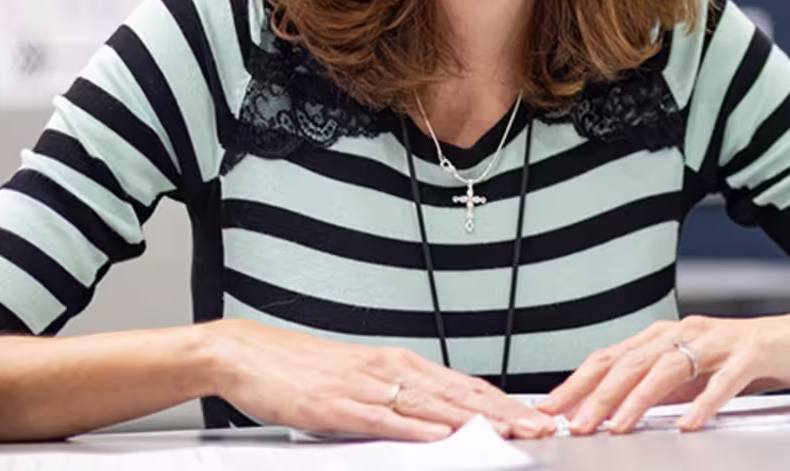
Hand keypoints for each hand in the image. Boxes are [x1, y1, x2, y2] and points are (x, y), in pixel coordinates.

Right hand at [206, 320, 555, 440]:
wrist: (250, 355)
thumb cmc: (304, 370)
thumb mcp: (363, 379)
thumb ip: (402, 398)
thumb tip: (441, 419)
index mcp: (400, 362)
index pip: (464, 386)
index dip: (504, 402)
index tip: (536, 415)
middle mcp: (390, 369)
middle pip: (460, 395)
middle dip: (504, 413)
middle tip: (540, 426)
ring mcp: (365, 387)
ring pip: (432, 405)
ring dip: (475, 421)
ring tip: (510, 431)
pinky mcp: (337, 406)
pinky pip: (384, 418)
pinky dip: (416, 427)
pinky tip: (441, 435)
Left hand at [540, 313, 789, 433]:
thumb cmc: (746, 357)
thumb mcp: (693, 373)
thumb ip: (658, 386)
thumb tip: (612, 409)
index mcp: (667, 336)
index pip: (611, 357)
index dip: (579, 381)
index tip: (552, 408)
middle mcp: (686, 332)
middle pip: (631, 361)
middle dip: (598, 394)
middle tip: (575, 424)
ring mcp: (718, 340)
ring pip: (668, 367)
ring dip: (638, 399)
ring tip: (618, 426)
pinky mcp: (750, 353)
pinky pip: (722, 379)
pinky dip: (704, 402)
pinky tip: (689, 424)